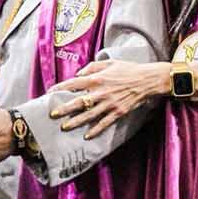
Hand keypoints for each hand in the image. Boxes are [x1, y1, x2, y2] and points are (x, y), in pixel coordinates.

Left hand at [51, 58, 168, 138]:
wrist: (147, 80)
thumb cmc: (128, 69)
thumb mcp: (109, 62)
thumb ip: (92, 67)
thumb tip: (78, 74)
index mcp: (97, 78)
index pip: (74, 84)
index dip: (61, 88)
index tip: (50, 92)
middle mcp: (101, 92)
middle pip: (78, 102)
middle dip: (64, 109)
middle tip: (53, 114)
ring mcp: (109, 104)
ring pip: (89, 115)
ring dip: (76, 122)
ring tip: (64, 127)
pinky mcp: (118, 112)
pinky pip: (104, 123)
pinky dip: (95, 130)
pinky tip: (87, 136)